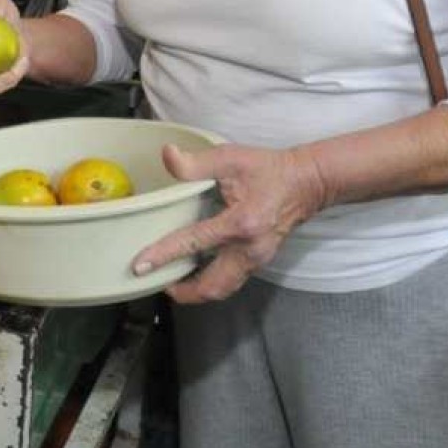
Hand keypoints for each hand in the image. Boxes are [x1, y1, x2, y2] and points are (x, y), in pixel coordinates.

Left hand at [131, 142, 327, 303]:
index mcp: (241, 223)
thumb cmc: (269, 170)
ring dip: (195, 291)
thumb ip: (196, 162)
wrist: (307, 182)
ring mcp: (257, 259)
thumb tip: (167, 155)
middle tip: (154, 282)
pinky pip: (231, 280)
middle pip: (212, 286)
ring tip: (170, 282)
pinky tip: (192, 273)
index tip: (140, 265)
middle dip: (181, 291)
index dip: (163, 255)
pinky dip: (210, 282)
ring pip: (223, 288)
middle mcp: (250, 249)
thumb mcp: (231, 158)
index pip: (194, 243)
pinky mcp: (259, 261)